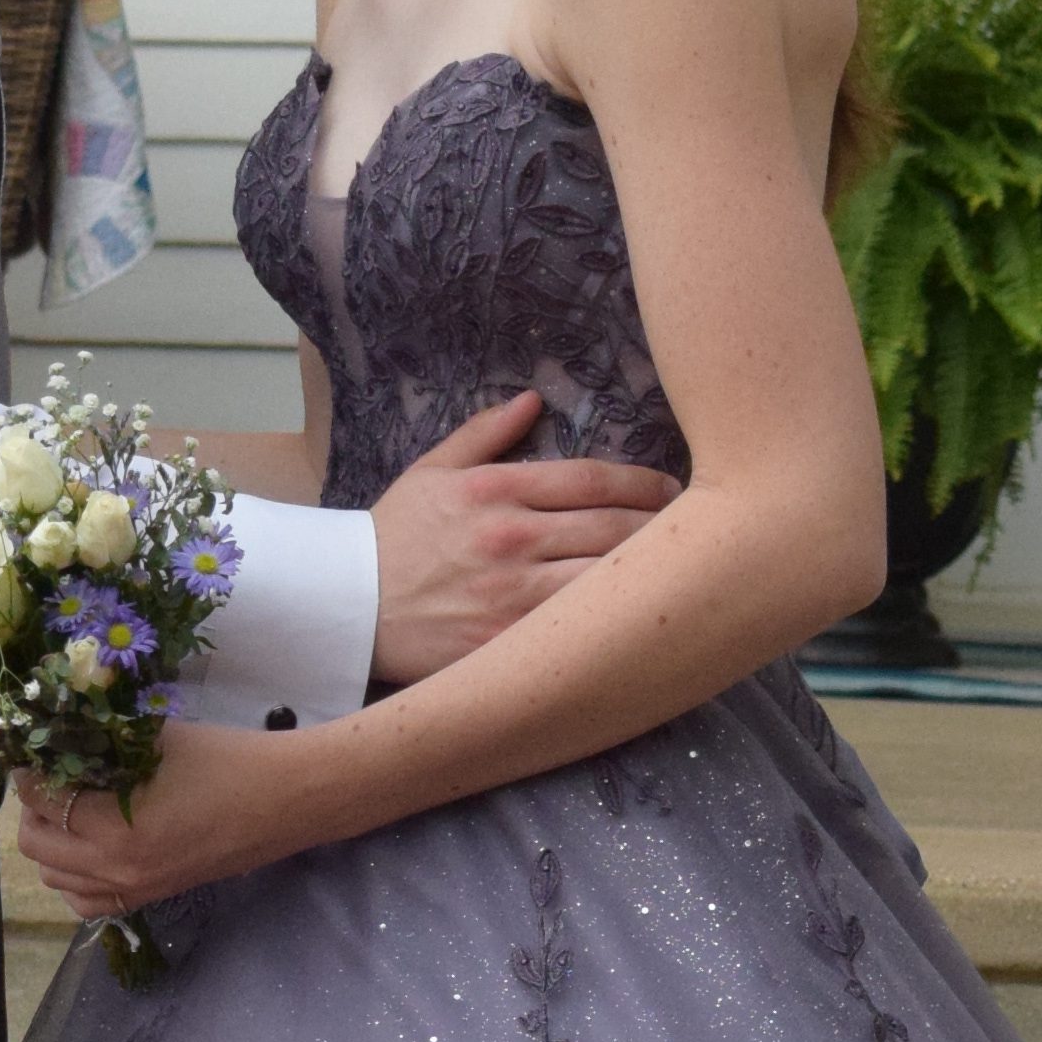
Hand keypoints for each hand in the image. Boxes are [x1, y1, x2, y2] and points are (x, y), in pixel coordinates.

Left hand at [16, 724, 313, 911]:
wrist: (284, 800)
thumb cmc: (225, 760)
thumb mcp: (157, 738)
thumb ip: (103, 737)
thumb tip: (60, 727)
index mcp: (116, 827)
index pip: (43, 801)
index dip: (31, 772)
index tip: (34, 750)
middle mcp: (116, 869)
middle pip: (37, 846)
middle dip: (33, 807)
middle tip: (49, 776)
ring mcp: (133, 889)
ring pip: (55, 879)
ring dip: (51, 842)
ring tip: (68, 809)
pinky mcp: (150, 897)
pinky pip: (86, 902)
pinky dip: (74, 878)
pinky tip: (89, 847)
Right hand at [366, 389, 677, 682]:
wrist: (346, 610)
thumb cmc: (391, 539)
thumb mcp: (430, 473)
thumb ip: (484, 433)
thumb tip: (533, 400)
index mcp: (495, 490)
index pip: (594, 479)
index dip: (643, 482)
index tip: (669, 489)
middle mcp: (511, 537)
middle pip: (615, 527)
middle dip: (663, 526)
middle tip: (695, 528)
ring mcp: (513, 593)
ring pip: (609, 577)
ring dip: (653, 572)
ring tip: (683, 570)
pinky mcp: (511, 642)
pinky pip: (581, 627)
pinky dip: (617, 617)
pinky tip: (642, 615)